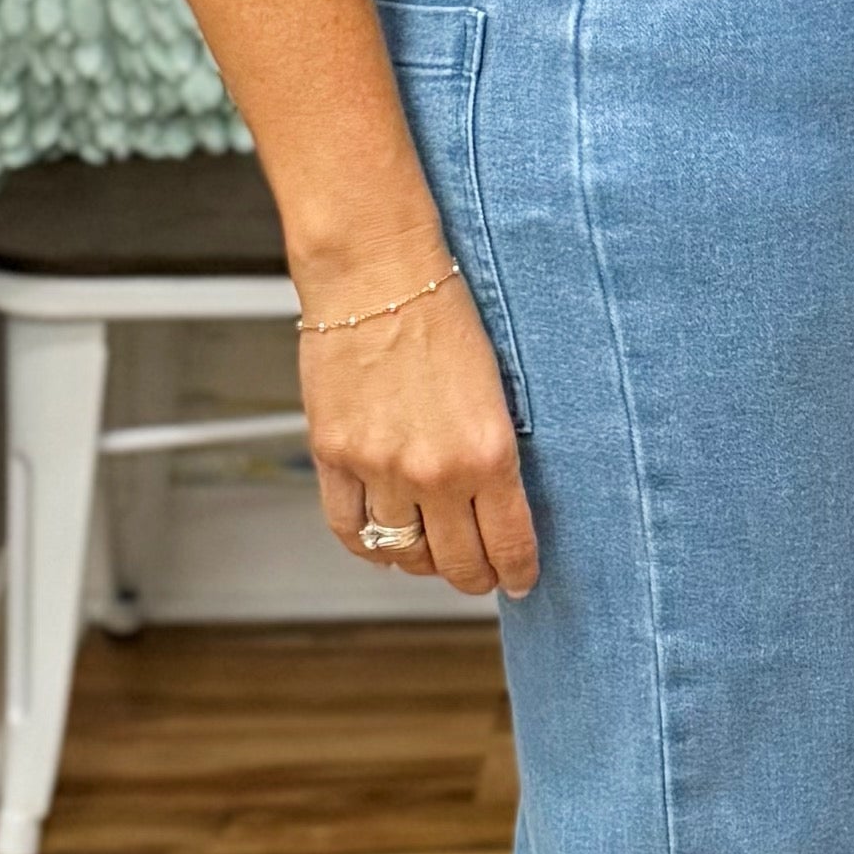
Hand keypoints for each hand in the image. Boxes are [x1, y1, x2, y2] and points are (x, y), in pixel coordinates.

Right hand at [298, 243, 538, 597]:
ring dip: (422, 562)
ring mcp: (379, 468)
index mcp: (489, 453)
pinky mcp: (334, 455)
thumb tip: (497, 509)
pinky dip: (369, 546)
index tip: (519, 580)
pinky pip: (349, 530)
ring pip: (403, 554)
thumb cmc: (442, 315)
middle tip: (480, 572)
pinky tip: (384, 539)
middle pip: (457, 563)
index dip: (516, 574)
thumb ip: (495, 456)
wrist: (377, 272)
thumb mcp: (497, 392)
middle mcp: (434, 471)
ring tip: (432, 551)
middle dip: (475, 576)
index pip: (509, 546)